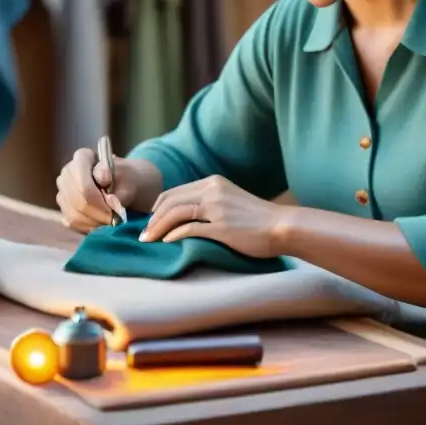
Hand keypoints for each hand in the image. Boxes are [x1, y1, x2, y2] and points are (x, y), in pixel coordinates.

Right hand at [55, 149, 161, 233]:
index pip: (82, 181)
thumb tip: (102, 179)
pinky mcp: (64, 209)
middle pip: (78, 200)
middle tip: (116, 219)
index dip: (98, 197)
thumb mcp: (128, 176)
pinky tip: (102, 224)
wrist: (123, 186)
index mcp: (82, 158)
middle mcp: (67, 174)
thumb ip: (116, 178)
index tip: (114, 203)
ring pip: (74, 214)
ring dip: (95, 222)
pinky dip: (89, 227)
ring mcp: (62, 192)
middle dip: (99, 213)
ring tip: (112, 222)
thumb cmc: (125, 179)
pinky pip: (73, 223)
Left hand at [140, 175, 287, 257]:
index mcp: (213, 182)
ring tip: (148, 240)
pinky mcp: (221, 226)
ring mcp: (216, 208)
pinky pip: (189, 228)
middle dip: (152, 218)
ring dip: (157, 227)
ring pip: (176, 213)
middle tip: (143, 234)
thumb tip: (184, 217)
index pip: (175, 192)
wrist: (282, 226)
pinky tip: (166, 242)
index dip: (158, 207)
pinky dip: (174, 235)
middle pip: (170, 201)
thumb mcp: (230, 201)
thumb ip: (209, 203)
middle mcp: (213, 190)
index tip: (150, 222)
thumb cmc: (257, 219)